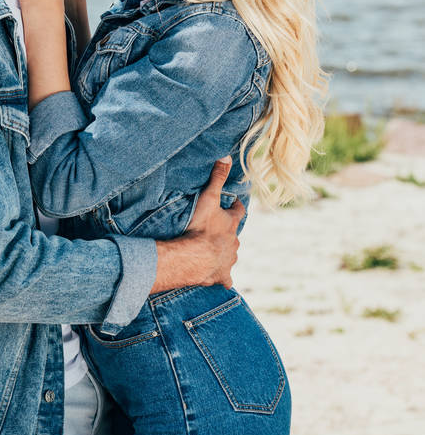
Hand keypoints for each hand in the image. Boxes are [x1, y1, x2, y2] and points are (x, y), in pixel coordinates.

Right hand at [152, 157, 244, 293]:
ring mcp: (229, 261)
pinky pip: (225, 279)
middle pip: (235, 235)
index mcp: (232, 224)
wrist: (195, 258)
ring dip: (225, 253)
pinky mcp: (221, 276)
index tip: (233, 202)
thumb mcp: (208, 198)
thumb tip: (226, 155)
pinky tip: (218, 278)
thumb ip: (216, 177)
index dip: (235, 206)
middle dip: (228, 232)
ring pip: (231, 256)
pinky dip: (222, 277)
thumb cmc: (201, 228)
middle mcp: (234, 243)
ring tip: (213, 251)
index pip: (238, 211)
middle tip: (217, 229)